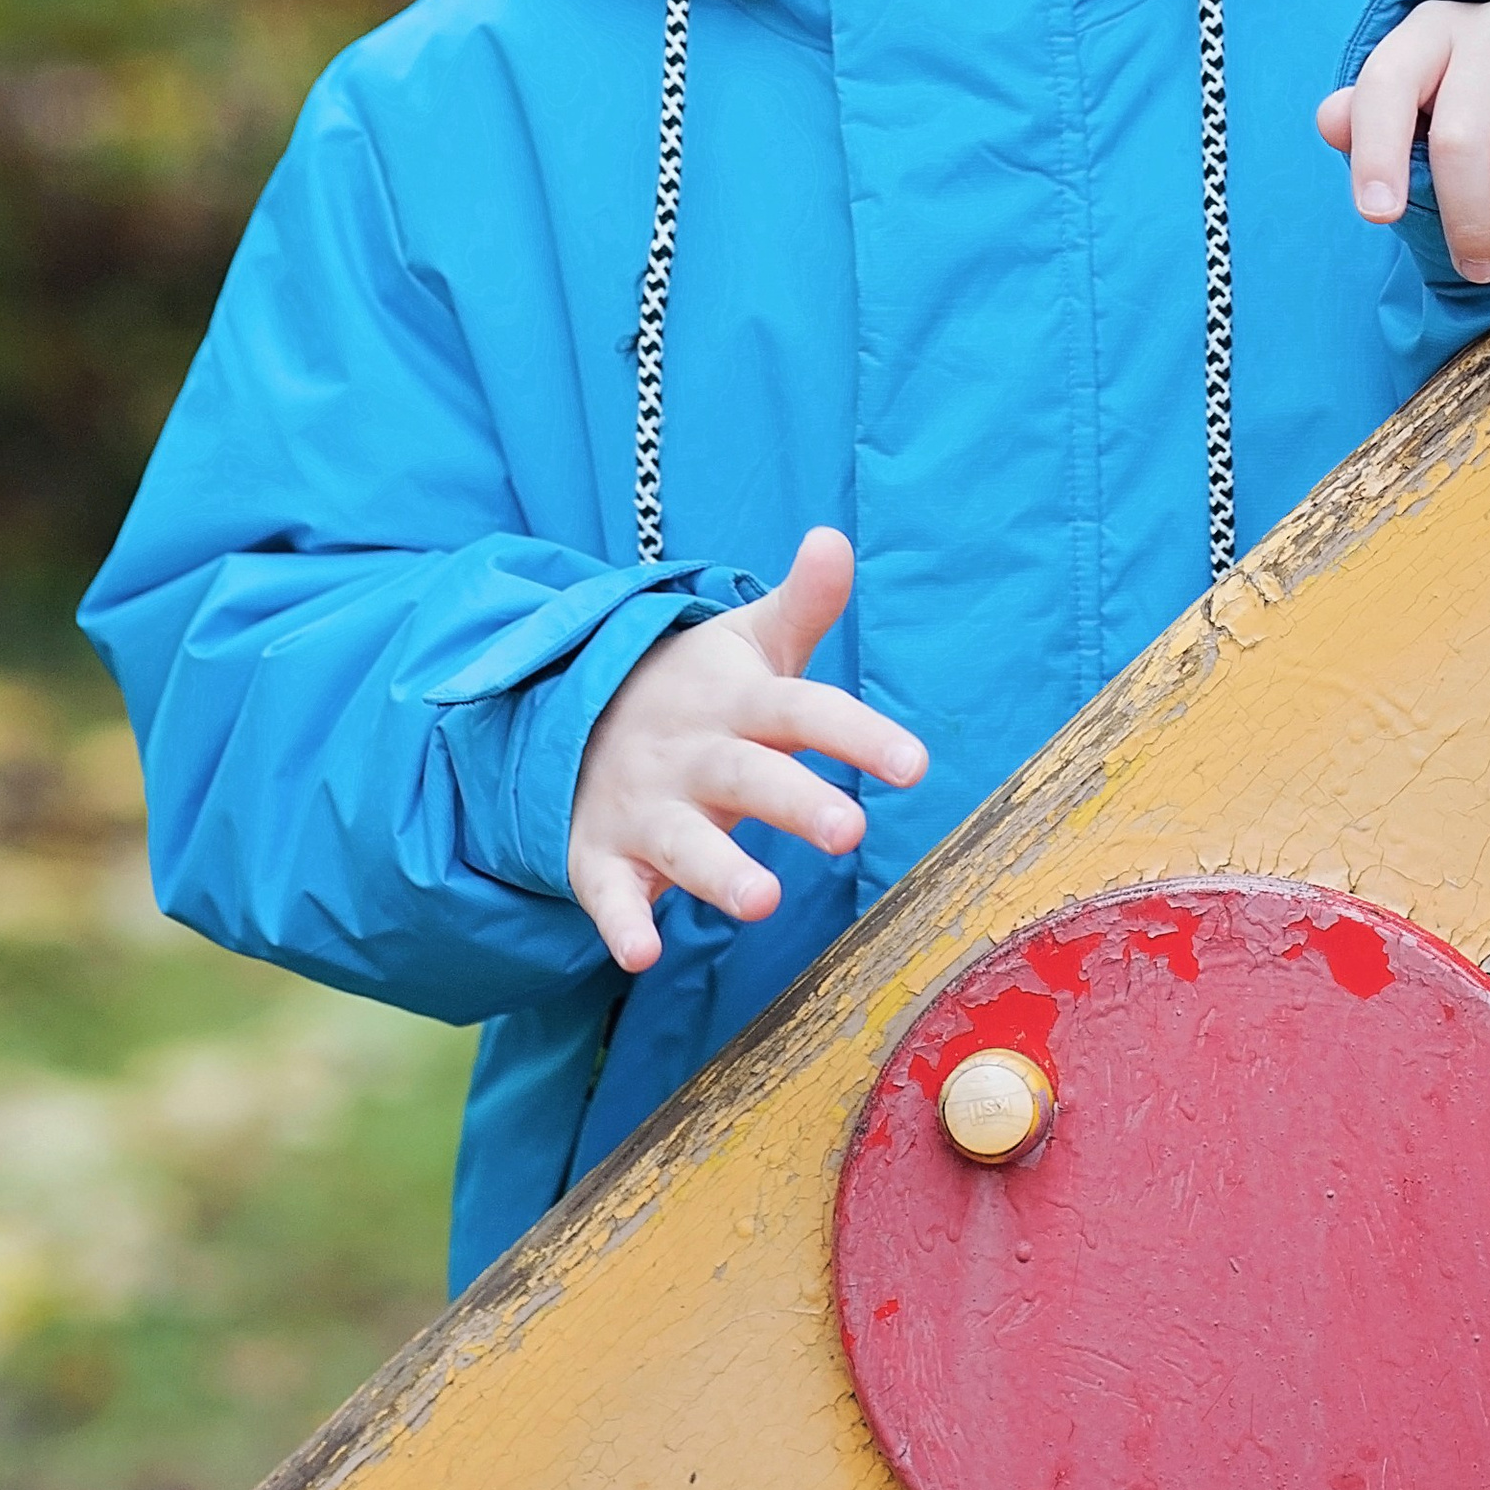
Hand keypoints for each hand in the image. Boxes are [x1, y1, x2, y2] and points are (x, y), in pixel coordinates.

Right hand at [567, 526, 925, 975]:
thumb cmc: (695, 690)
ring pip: (683, 841)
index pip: (804, 711)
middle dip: (796, 801)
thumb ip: (803, 602)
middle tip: (851, 830)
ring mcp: (644, 804)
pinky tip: (641, 953)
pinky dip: (619, 921)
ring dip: (719, 870)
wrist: (574, 716)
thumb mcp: (747, 642)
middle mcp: (692, 753)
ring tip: (764, 900)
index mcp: (736, 702)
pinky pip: (607, 891)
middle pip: (749, 775)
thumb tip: (836, 537)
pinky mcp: (602, 854)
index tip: (915, 765)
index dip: (858, 734)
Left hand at [1316, 0, 1489, 283]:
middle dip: (1467, 219)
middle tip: (1478, 268)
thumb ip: (1370, 117)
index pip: (1388, 84)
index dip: (1376, 152)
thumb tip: (1331, 123)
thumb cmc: (1478, 92)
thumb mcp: (1419, 98)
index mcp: (1430, 31)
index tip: (1379, 215)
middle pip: (1462, 137)